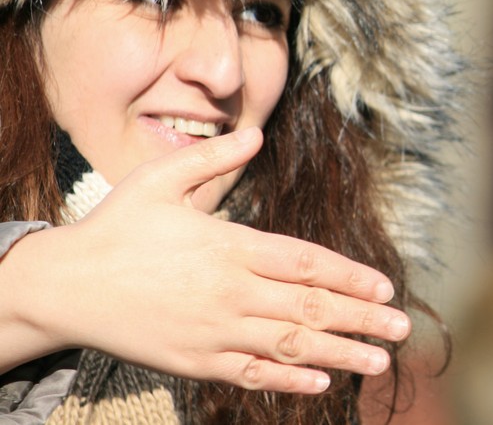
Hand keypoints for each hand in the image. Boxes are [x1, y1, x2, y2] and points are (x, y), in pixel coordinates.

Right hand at [3, 128, 409, 392]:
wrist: (64, 286)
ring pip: (290, 346)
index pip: (306, 263)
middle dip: (363, 318)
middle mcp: (230, 292)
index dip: (351, 276)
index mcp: (229, 246)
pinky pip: (252, 374)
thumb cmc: (116, 227)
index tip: (386, 287)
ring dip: (340, 353)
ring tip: (380, 361)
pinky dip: (289, 380)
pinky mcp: (195, 362)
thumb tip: (257, 136)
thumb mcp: (160, 180)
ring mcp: (214, 332)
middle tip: (403, 328)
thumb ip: (212, 158)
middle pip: (311, 307)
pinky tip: (322, 383)